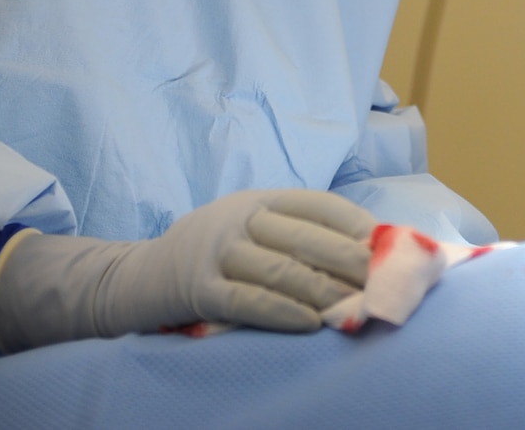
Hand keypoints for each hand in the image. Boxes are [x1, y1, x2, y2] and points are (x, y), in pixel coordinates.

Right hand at [0, 188, 376, 350]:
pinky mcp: (198, 288)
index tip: (390, 248)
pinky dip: (283, 312)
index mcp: (259, 199)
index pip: (319, 205)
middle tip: (386, 283)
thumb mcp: (248, 233)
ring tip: (356, 309)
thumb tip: (365, 259)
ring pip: (282, 270)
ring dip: (325, 291)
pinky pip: (248, 301)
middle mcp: (239, 217)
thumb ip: (294, 239)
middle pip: (307, 237)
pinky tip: (310, 325)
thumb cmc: (210, 258)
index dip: (357, 226)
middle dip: (352, 261)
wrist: (135, 279)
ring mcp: (216, 250)